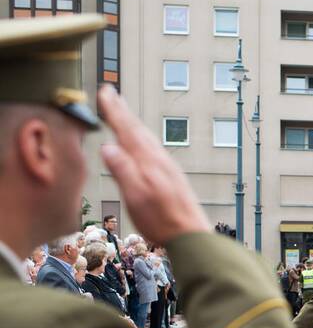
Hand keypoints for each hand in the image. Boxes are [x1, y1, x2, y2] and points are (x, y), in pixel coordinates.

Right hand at [97, 85, 210, 244]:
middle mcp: (160, 161)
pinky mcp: (173, 178)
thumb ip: (123, 171)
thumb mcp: (136, 197)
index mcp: (148, 162)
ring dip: (133, 124)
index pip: (127, 130)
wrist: (192, 236)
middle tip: (111, 93)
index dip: (115, 111)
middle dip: (123, 111)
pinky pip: (154, 149)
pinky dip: (144, 139)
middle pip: (138, 130)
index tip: (105, 91)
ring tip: (124, 113)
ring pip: (147, 139)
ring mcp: (169, 168)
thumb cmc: (163, 220)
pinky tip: (144, 145)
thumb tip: (108, 146)